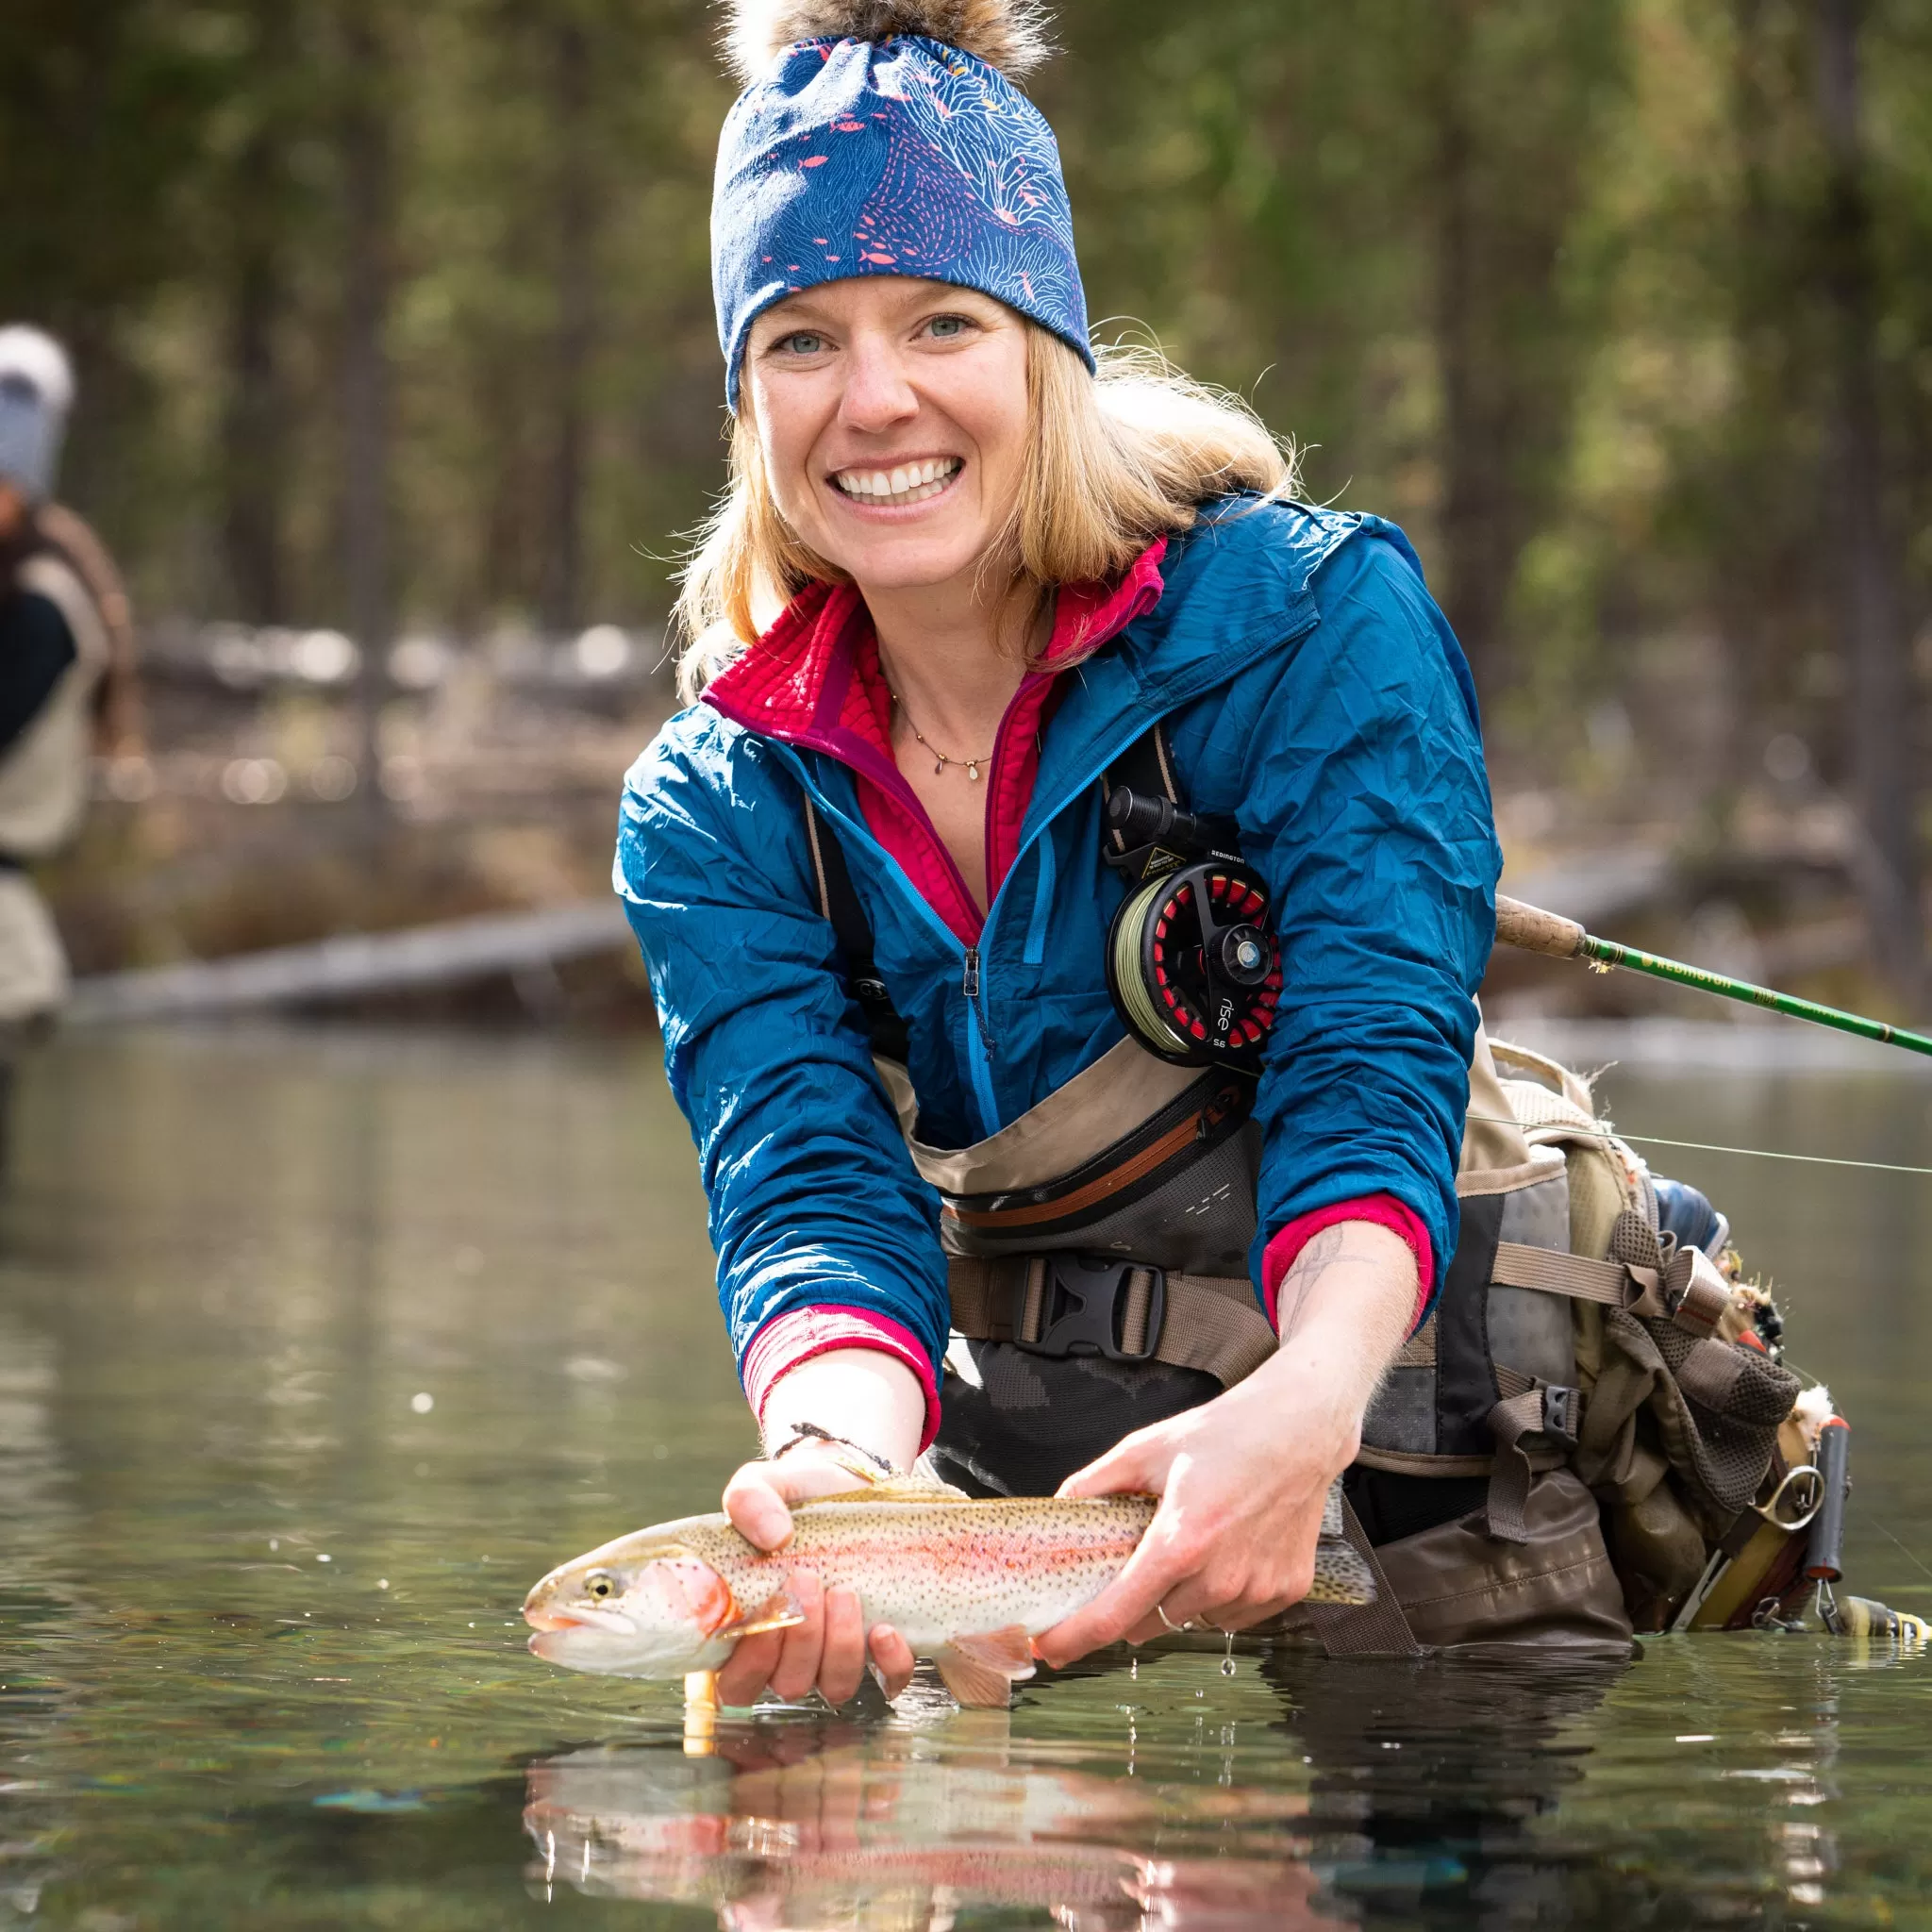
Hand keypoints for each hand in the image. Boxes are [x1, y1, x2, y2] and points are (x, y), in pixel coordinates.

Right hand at [716, 1444, 916, 1707]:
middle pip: (788, 1684)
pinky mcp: (878, 1646)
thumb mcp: (761, 1484)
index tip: (769, 1607)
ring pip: (834, 1686)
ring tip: (845, 1592)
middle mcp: (788, 1654)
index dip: (751, 1661)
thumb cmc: (791, 1497)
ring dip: (840, 1646)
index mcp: (746, 1630)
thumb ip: (748, 1500)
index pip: (737, 1682)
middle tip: (808, 1579)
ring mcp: (834, 1654)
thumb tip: (773, 1537)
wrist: (841, 1484)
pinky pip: (889, 1680)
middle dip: (801, 1639)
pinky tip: (885, 1629)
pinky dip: (890, 1663)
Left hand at [1032, 1359, 1358, 1662]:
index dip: (1076, 1638)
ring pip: (1192, 1619)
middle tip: (1133, 1564)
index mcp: (1179, 1542)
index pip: (1115, 1614)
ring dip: (1178, 1597)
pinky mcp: (1285, 1591)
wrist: (1300, 1428)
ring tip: (1194, 1543)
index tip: (1051, 1651)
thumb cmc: (1225, 1434)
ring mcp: (1256, 1589)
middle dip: (1129, 1604)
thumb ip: (1095, 1483)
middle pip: (1150, 1622)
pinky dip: (1218, 1595)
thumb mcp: (1147, 1448)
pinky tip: (1226, 1552)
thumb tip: (1059, 1508)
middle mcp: (1219, 1577)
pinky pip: (1233, 1615)